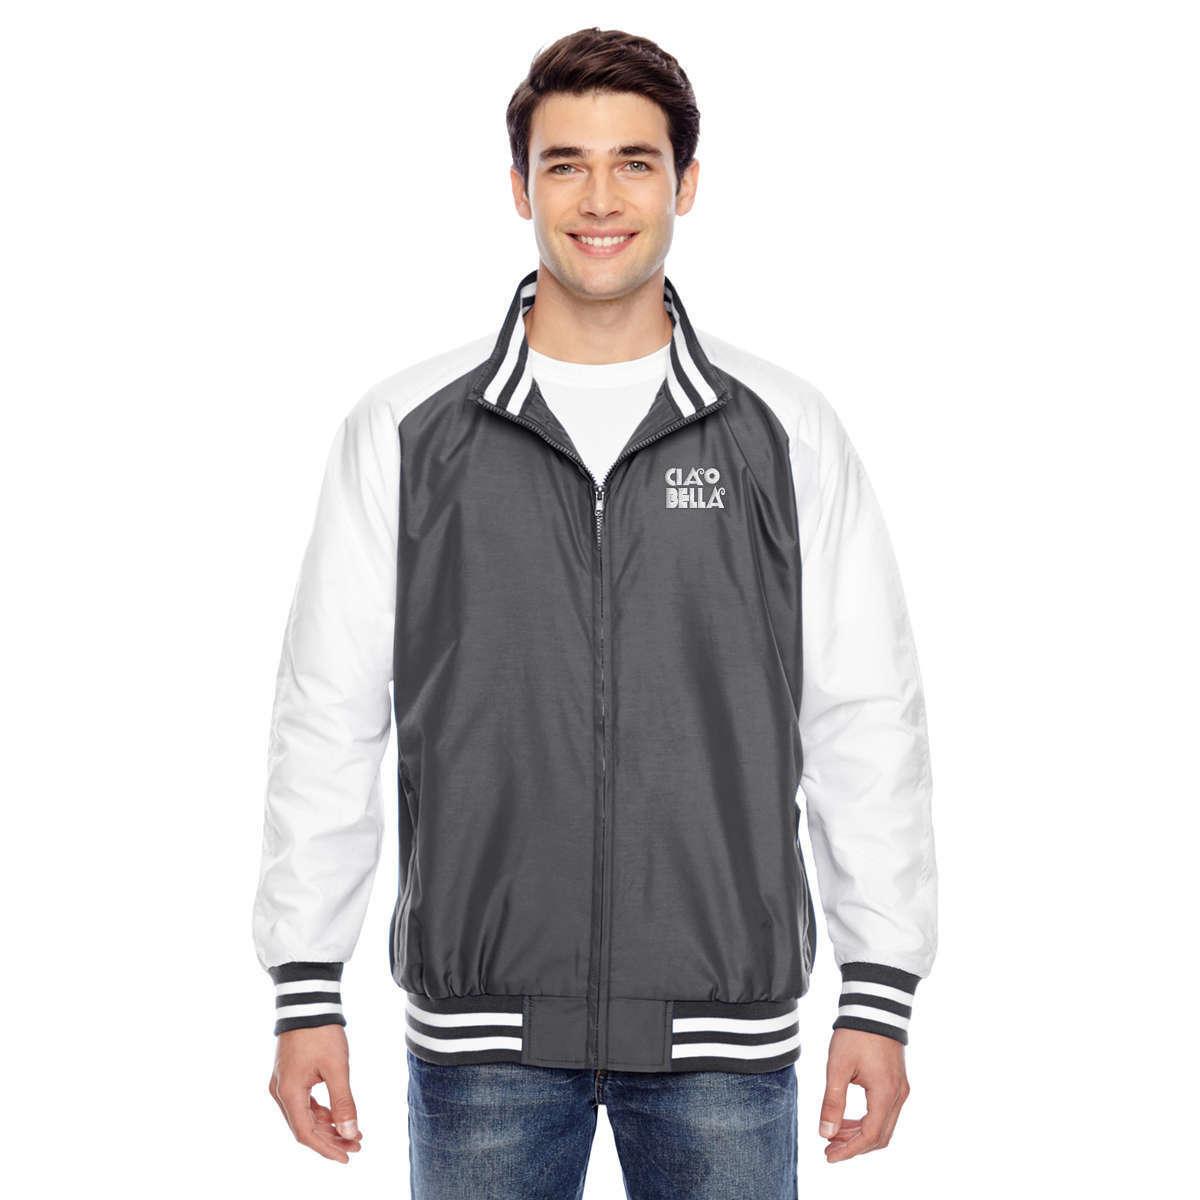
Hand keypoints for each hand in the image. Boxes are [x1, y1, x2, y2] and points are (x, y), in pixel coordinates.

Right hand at [267, 1024, 363, 1162]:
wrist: (308, 1002)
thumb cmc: (321, 1033)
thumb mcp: (337, 1068)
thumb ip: (343, 1102)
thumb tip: (350, 1133)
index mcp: (289, 1093)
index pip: (306, 1134)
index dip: (327, 1149)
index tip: (347, 1157)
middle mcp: (280, 1092)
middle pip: (304, 1127)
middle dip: (331, 1139)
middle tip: (357, 1144)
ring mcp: (283, 1083)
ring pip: (304, 1116)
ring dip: (327, 1126)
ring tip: (352, 1132)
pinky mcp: (289, 1075)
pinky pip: (304, 1103)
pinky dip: (321, 1112)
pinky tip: (337, 1115)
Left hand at [817, 1027, 909, 1163]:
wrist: (874, 1006)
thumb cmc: (855, 1034)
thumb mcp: (837, 1067)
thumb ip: (832, 1102)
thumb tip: (825, 1134)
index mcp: (885, 1094)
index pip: (869, 1136)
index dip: (849, 1150)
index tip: (828, 1156)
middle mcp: (898, 1095)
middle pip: (879, 1136)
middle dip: (853, 1146)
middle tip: (828, 1149)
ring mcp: (900, 1089)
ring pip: (883, 1125)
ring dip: (859, 1134)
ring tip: (833, 1135)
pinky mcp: (897, 1082)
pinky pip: (884, 1112)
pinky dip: (866, 1121)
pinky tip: (847, 1120)